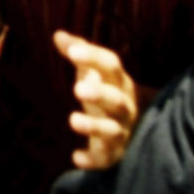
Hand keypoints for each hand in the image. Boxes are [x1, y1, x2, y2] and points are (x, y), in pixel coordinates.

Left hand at [55, 30, 137, 171]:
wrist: (135, 128)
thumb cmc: (107, 92)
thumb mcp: (94, 72)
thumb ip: (78, 52)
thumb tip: (57, 34)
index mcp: (119, 82)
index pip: (111, 66)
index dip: (94, 58)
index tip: (72, 52)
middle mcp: (125, 107)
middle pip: (117, 101)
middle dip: (100, 95)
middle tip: (77, 88)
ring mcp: (121, 132)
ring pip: (112, 131)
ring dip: (94, 127)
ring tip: (73, 120)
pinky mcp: (113, 154)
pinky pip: (105, 159)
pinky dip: (92, 160)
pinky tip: (77, 158)